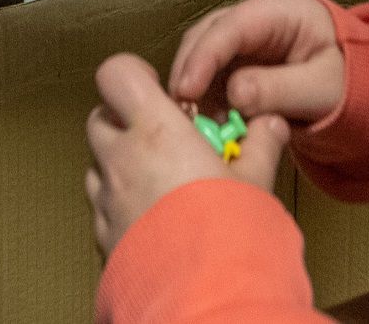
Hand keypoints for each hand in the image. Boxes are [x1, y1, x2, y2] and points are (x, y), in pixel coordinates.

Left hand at [86, 53, 288, 254]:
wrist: (206, 294)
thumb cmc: (228, 232)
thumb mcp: (256, 180)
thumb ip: (260, 144)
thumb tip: (270, 124)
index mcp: (154, 131)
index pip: (116, 74)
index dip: (133, 75)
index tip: (160, 91)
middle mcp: (121, 159)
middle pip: (100, 117)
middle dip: (126, 121)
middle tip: (162, 138)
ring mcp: (107, 200)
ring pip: (98, 164)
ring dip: (121, 163)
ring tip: (161, 181)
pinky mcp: (103, 235)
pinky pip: (103, 206)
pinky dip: (121, 203)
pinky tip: (155, 217)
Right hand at [167, 0, 346, 128]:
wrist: (354, 83)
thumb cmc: (343, 80)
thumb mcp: (321, 89)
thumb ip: (280, 90)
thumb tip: (235, 94)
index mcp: (282, 10)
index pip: (234, 25)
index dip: (205, 56)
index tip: (186, 90)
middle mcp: (256, 13)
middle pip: (208, 33)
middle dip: (190, 71)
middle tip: (181, 112)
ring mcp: (243, 32)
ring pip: (202, 51)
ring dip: (193, 86)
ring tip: (194, 122)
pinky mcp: (236, 54)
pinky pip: (210, 71)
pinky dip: (203, 95)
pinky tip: (205, 119)